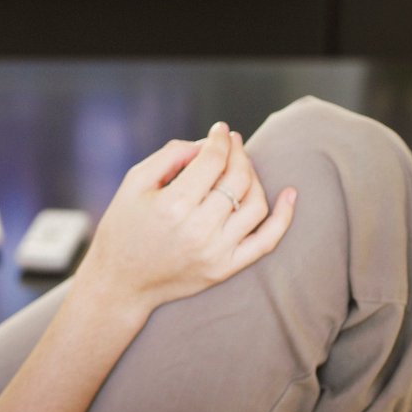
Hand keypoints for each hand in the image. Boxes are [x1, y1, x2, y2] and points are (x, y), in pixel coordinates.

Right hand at [76, 122, 296, 315]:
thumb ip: (170, 155)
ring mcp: (216, 252)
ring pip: (255, 203)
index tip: (220, 129)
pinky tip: (290, 194)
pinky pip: (267, 241)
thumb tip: (207, 144)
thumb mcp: (134, 182)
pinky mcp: (226, 268)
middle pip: (238, 178)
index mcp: (173, 205)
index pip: (213, 160)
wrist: (121, 281)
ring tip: (241, 167)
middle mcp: (199, 229)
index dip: (220, 139)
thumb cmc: (124, 226)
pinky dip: (283, 216)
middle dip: (238, 153)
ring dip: (254, 177)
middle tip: (232, 143)